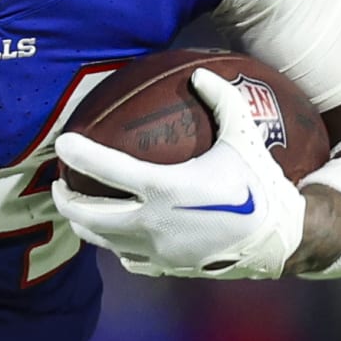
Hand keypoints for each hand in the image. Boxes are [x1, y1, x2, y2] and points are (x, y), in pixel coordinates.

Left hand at [52, 67, 308, 279]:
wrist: (280, 240)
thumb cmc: (261, 184)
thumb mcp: (245, 135)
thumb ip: (221, 100)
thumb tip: (198, 72)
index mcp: (164, 188)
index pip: (106, 169)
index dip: (79, 154)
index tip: (62, 143)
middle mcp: (152, 223)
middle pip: (89, 215)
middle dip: (66, 200)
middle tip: (59, 184)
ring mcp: (156, 251)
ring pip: (103, 241)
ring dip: (84, 225)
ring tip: (78, 211)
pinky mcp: (165, 268)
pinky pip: (128, 258)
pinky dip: (116, 245)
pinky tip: (116, 236)